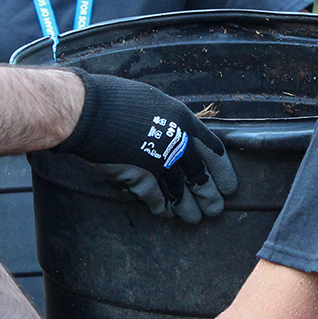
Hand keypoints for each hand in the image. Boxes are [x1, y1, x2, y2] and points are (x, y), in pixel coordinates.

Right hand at [55, 69, 237, 223]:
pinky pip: (157, 200)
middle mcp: (178, 145)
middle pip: (201, 178)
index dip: (223, 172)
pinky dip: (162, 209)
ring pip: (182, 194)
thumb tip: (177, 136)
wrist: (88, 111)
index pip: (214, 152)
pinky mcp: (141, 179)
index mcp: (185, 122)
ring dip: (188, 209)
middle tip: (215, 209)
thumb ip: (170, 122)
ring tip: (194, 218)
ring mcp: (161, 164)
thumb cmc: (116, 100)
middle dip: (210, 197)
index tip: (228, 186)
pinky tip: (166, 214)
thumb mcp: (154, 102)